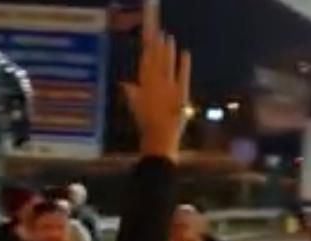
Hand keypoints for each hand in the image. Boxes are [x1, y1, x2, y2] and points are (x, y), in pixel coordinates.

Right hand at [122, 1, 190, 160]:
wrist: (158, 137)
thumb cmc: (146, 125)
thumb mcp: (135, 107)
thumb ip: (130, 94)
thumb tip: (124, 84)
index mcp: (142, 86)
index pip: (145, 64)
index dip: (148, 51)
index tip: (149, 39)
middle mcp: (154, 84)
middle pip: (155, 60)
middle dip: (157, 45)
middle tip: (160, 32)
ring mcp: (168, 88)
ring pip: (166, 64)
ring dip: (168, 50)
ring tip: (169, 38)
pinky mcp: (180, 93)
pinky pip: (182, 75)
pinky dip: (184, 64)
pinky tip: (185, 53)